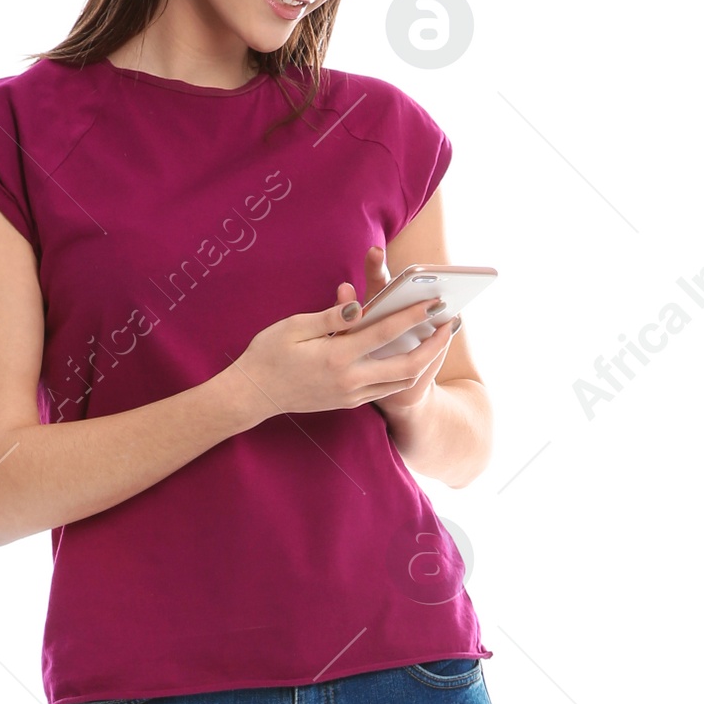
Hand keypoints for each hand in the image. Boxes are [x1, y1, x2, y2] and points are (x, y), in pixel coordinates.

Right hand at [221, 256, 446, 430]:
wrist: (253, 395)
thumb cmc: (268, 355)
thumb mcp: (294, 328)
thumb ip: (330, 317)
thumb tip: (357, 304)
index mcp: (336, 356)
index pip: (385, 332)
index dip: (414, 315)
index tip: (435, 300)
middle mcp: (349, 379)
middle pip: (407, 366)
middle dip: (434, 345)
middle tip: (450, 324)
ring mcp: (350, 395)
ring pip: (401, 382)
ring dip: (424, 361)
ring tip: (436, 338)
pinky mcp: (348, 402)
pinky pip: (385, 389)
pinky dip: (403, 373)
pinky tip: (411, 356)